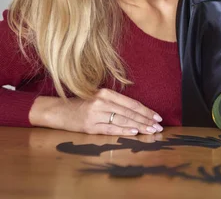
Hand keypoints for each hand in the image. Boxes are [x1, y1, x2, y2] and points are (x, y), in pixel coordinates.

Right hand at [29, 88, 162, 135]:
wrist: (57, 110)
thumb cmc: (81, 104)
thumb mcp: (99, 98)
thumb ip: (116, 103)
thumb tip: (138, 112)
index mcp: (106, 93)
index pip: (131, 103)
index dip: (146, 110)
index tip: (157, 117)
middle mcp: (102, 102)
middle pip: (129, 112)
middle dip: (146, 120)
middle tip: (158, 127)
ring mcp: (95, 114)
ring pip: (122, 120)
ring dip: (139, 126)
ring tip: (150, 131)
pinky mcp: (89, 126)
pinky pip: (110, 128)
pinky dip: (123, 130)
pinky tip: (134, 132)